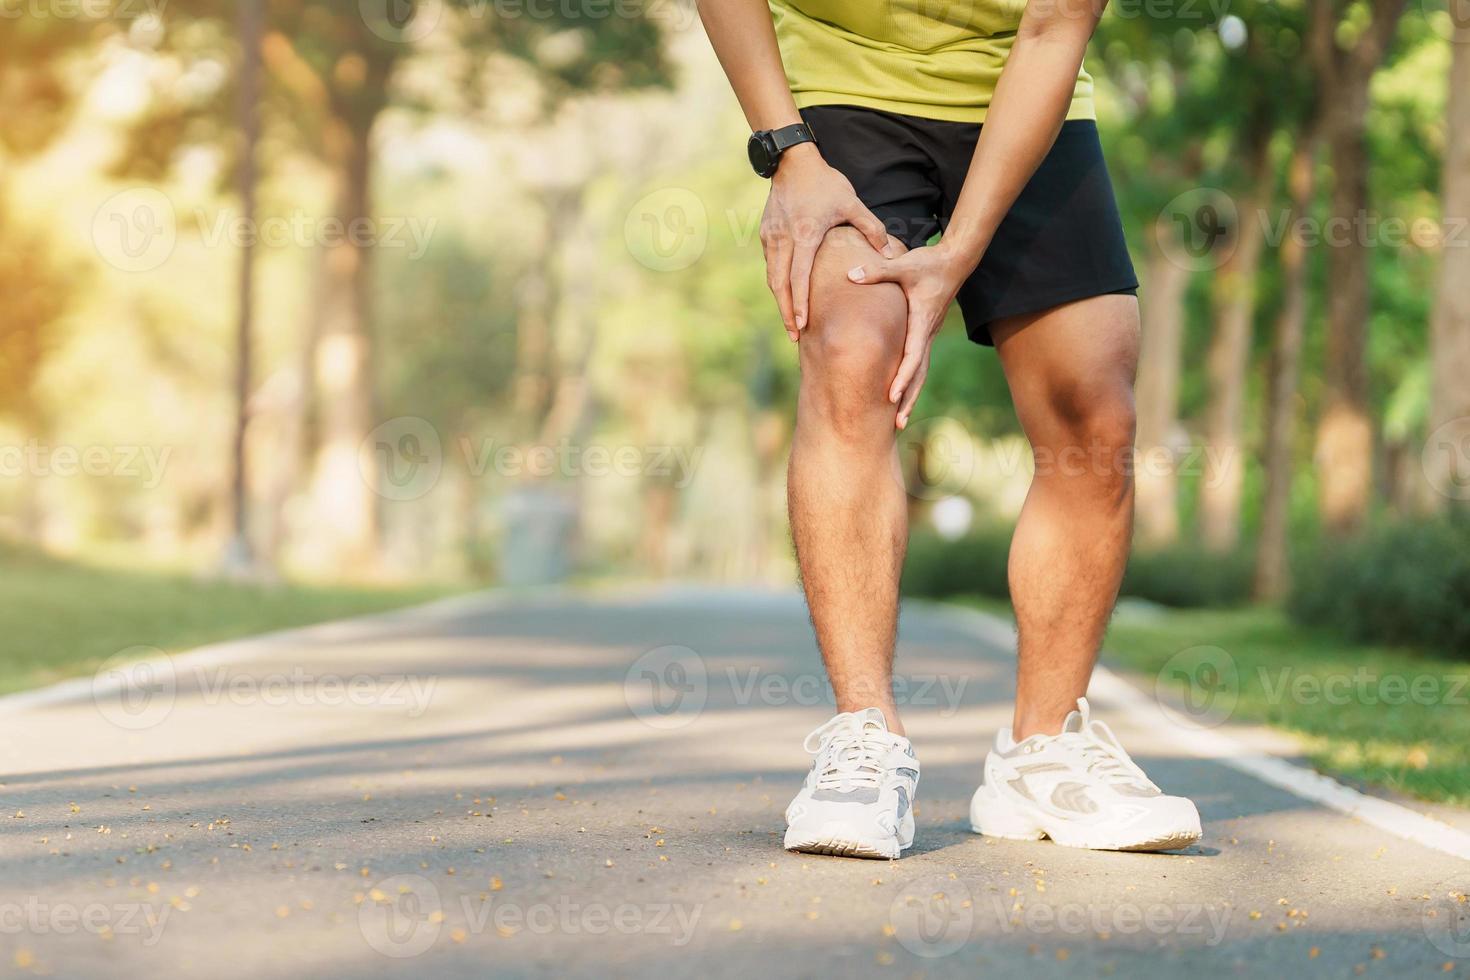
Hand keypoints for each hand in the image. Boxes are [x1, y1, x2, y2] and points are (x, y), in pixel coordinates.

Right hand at [761, 144, 890, 340]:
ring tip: (790, 322)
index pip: (799, 276)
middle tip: (794, 335)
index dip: (800, 303)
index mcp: (805, 234)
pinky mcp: (766, 234)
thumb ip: (872, 229)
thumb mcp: (852, 203)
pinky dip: (777, 283)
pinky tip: (786, 296)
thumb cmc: (825, 183)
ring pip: (772, 277)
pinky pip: (770, 264)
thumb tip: (891, 253)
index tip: (802, 325)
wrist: (792, 161)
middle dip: (786, 312)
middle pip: (780, 284)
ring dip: (780, 301)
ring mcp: (771, 237)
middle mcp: (783, 239)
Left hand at [847, 242, 978, 428]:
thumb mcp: (904, 264)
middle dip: (909, 399)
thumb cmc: (929, 263)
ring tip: (899, 422)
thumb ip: (877, 270)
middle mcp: (928, 333)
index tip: (891, 397)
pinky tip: (900, 395)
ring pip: (921, 371)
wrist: (955, 260)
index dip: (902, 378)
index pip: (913, 356)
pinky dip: (910, 380)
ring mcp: (928, 334)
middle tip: (898, 424)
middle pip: (919, 373)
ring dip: (911, 395)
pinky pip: (918, 362)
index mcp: (922, 322)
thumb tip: (850, 275)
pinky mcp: (926, 332)